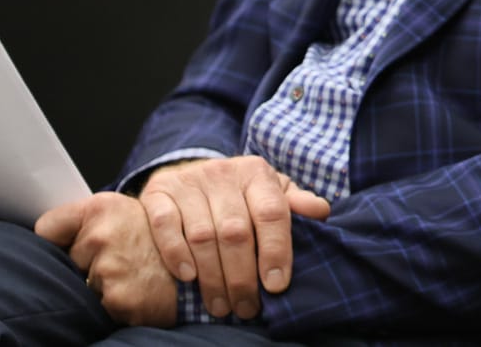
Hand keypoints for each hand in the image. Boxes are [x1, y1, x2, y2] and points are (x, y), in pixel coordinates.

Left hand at [36, 192, 178, 327]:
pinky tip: (138, 293)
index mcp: (102, 207)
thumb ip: (90, 219)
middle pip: (66, 261)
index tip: (67, 245)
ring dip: (103, 287)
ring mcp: (109, 267)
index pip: (47, 227)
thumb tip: (46, 233)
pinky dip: (115, 306)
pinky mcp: (118, 299)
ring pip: (83, 285)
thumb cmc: (163, 241)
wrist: (205, 266)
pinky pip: (100, 306)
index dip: (57, 240)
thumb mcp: (129, 211)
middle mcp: (102, 234)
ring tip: (135, 277)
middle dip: (87, 266)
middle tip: (124, 261)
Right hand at [139, 156, 330, 319]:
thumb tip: (322, 212)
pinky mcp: (159, 192)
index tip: (277, 285)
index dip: (276, 250)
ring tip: (221, 306)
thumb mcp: (271, 192)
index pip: (271, 212)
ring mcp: (189, 182)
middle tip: (247, 307)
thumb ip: (294, 203)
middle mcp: (222, 173)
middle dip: (242, 276)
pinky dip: (176, 254)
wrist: (193, 172)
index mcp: (256, 173)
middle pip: (236, 231)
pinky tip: (188, 278)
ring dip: (212, 277)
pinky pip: (165, 226)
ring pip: (202, 235)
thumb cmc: (241, 193)